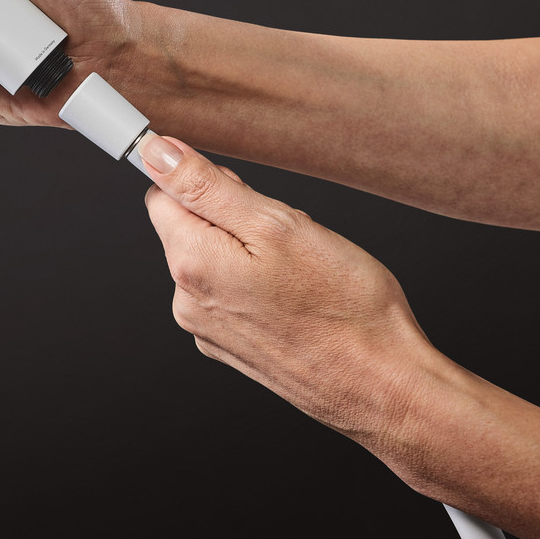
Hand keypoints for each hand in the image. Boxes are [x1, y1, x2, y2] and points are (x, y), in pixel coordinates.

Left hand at [141, 135, 435, 441]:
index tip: (247, 195)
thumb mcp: (276, 223)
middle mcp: (188, 301)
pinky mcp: (232, 348)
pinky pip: (232, 294)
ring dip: (248, 251)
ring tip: (299, 270)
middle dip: (232, 218)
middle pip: (189, 228)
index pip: (162, 196)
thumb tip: (156, 153)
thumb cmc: (343, 306)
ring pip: (215, 260)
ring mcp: (208, 330)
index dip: (205, 183)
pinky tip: (296, 296)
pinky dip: (258, 285)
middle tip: (287, 235)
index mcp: (192, 264)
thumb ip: (205, 185)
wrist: (382, 385)